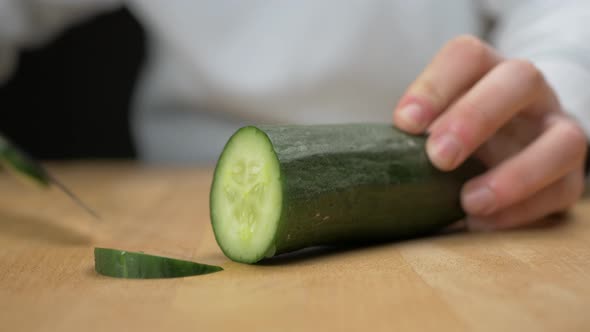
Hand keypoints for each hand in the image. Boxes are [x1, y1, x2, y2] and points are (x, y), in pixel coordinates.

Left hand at [393, 35, 586, 230]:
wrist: (510, 145)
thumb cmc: (457, 133)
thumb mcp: (435, 122)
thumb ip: (414, 133)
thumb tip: (371, 164)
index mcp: (486, 71)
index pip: (467, 56)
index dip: (435, 85)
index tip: (404, 123)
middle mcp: (528, 92)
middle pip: (518, 79)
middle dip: (476, 117)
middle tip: (438, 157)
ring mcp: (555, 130)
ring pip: (562, 140)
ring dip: (514, 175)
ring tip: (467, 202)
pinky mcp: (569, 174)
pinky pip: (562, 190)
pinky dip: (521, 210)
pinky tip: (481, 222)